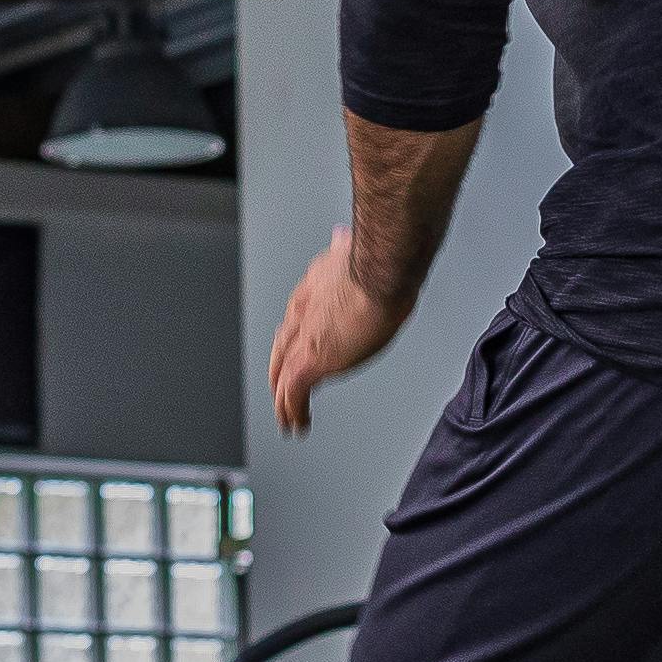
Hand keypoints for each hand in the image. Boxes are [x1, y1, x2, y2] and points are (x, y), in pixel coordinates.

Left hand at [267, 223, 408, 435]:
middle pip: (280, 349)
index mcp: (312, 288)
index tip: (295, 349)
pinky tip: (296, 424)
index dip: (294, 337)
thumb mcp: (356, 251)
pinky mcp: (309, 362)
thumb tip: (340, 237)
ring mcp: (303, 339)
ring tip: (287, 418)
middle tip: (282, 391)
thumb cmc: (379, 260)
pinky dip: (292, 412)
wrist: (380, 269)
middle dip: (280, 371)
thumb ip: (346, 250)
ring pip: (282, 376)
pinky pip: (292, 395)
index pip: (296, 318)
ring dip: (283, 400)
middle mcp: (301, 313)